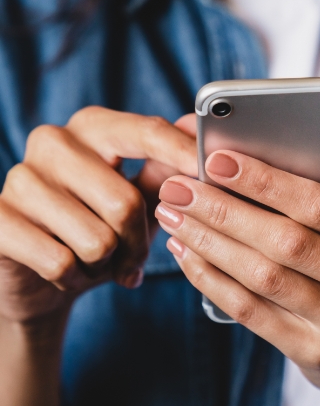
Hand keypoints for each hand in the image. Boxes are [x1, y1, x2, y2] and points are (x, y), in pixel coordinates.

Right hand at [0, 107, 197, 325]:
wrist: (38, 276)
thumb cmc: (96, 227)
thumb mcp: (137, 197)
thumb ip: (165, 167)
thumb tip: (194, 129)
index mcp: (93, 126)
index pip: (147, 132)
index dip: (183, 154)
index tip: (212, 171)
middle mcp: (53, 141)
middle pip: (125, 202)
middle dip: (138, 243)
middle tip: (132, 256)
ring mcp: (20, 178)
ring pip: (96, 239)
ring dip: (106, 265)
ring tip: (96, 261)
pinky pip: (60, 262)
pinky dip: (74, 279)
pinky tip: (66, 272)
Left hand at [156, 147, 319, 401]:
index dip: (268, 182)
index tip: (218, 160)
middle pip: (287, 242)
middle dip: (225, 210)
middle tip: (179, 187)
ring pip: (264, 278)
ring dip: (209, 242)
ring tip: (173, 215)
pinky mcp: (313, 354)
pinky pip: (252, 312)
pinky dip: (212, 279)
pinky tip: (187, 253)